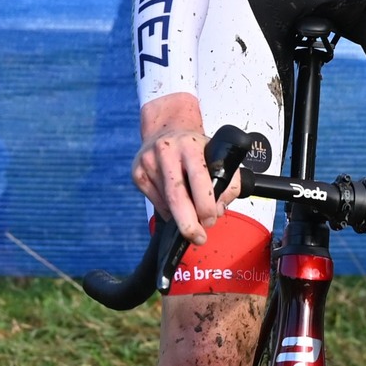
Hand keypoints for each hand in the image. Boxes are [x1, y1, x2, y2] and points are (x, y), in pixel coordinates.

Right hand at [132, 94, 241, 244]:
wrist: (166, 128)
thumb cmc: (194, 146)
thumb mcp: (218, 156)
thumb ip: (228, 183)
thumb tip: (218, 210)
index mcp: (190, 146)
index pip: (199, 179)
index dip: (205, 205)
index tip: (211, 219)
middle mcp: (166, 152)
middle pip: (176, 196)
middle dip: (188, 223)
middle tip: (198, 237)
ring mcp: (148, 163)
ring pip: (166, 203)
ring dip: (181, 216)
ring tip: (192, 215)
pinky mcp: (137, 174)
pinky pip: (156, 203)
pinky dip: (168, 210)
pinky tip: (176, 204)